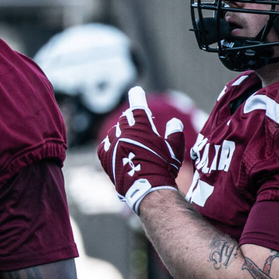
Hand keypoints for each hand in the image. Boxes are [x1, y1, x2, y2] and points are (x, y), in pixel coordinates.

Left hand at [98, 86, 185, 213]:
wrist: (146, 187)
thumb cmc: (163, 166)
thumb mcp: (174, 148)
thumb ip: (174, 132)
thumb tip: (174, 122)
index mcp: (140, 124)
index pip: (137, 105)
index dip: (137, 96)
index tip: (136, 90)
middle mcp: (123, 130)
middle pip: (126, 119)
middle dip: (134, 122)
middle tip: (143, 131)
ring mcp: (111, 142)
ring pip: (115, 132)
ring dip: (122, 135)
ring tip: (133, 146)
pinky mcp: (103, 154)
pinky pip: (105, 145)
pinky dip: (112, 145)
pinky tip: (119, 151)